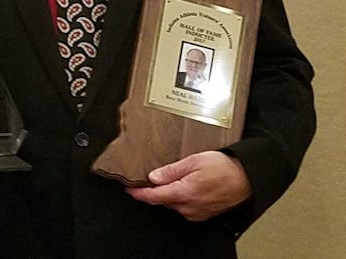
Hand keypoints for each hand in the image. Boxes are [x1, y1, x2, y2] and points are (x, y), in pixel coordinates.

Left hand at [126, 151, 251, 220]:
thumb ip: (172, 170)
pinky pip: (184, 206)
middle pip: (162, 200)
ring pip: (173, 203)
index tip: (128, 189)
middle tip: (144, 178)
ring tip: (166, 178)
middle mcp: (189, 207)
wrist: (246, 179)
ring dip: (166, 193)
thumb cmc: (224, 168)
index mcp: (184, 193)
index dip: (138, 193)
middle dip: (152, 191)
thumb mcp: (194, 161)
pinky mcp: (202, 214)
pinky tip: (182, 186)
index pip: (154, 196)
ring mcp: (196, 212)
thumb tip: (153, 177)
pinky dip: (178, 197)